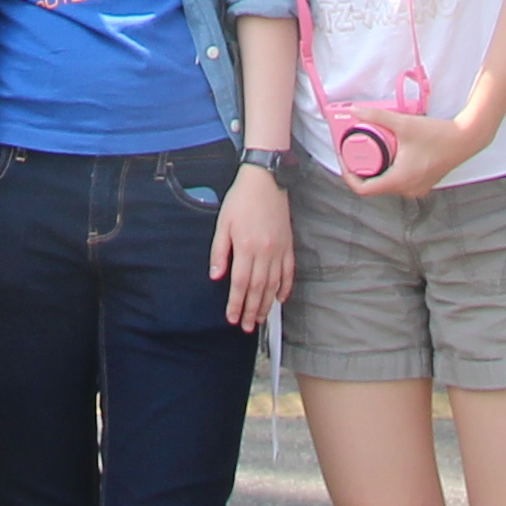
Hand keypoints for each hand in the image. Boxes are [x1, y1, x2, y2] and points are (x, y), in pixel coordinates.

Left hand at [211, 160, 296, 325]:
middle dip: (251, 310)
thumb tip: (216, 276)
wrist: (266, 180)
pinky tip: (280, 299)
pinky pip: (289, 272)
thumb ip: (219, 251)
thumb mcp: (223, 223)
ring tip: (260, 319)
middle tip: (246, 326)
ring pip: (274, 285)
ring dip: (266, 304)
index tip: (232, 317)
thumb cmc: (241, 199)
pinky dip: (285, 288)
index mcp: (246, 247)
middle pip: (258, 289)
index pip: (240, 283)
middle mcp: (265, 252)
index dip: (236, 303)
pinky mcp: (288, 245)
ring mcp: (279, 250)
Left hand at [353, 109, 489, 200]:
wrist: (466, 139)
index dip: (348, 175)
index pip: (364, 189)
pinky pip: (400, 182)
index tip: (344, 158)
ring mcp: (416, 189)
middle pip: (374, 186)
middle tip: (355, 149)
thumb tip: (354, 111)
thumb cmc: (437, 135)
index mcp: (399, 181)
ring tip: (370, 150)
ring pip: (387, 184)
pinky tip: (389, 155)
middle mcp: (407, 190)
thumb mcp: (403, 124)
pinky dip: (391, 171)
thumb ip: (377, 117)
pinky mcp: (423, 184)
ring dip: (377, 170)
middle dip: (362, 169)